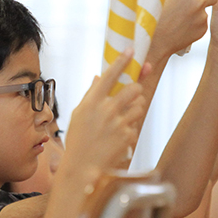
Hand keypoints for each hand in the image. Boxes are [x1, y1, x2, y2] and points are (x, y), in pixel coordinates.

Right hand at [61, 49, 146, 179]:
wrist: (82, 166)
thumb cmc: (78, 140)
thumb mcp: (78, 114)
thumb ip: (90, 95)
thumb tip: (97, 78)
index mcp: (92, 102)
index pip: (110, 75)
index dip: (122, 61)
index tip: (131, 51)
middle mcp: (107, 110)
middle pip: (134, 88)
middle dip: (135, 89)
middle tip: (130, 94)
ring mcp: (119, 123)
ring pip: (140, 105)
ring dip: (135, 108)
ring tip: (122, 118)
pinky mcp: (128, 136)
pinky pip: (136, 124)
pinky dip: (130, 127)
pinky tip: (117, 136)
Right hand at [146, 0, 216, 60]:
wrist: (154, 39)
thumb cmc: (154, 15)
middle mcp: (198, 1)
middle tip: (192, 4)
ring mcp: (202, 16)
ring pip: (206, 11)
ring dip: (198, 13)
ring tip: (180, 19)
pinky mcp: (203, 29)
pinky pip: (202, 23)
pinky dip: (195, 25)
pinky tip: (182, 28)